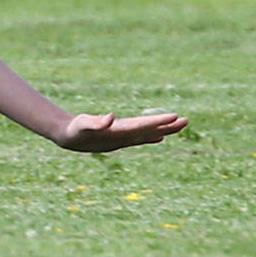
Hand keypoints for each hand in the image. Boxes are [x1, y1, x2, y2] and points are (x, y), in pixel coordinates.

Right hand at [52, 110, 187, 152]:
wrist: (68, 139)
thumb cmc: (75, 129)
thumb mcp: (83, 124)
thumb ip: (95, 122)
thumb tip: (110, 118)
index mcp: (118, 133)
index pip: (143, 126)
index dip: (158, 121)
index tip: (174, 116)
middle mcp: (125, 138)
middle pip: (151, 131)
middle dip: (168, 126)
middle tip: (186, 121)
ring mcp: (124, 139)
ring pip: (149, 134)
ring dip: (165, 129)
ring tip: (182, 124)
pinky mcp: (121, 138)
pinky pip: (141, 137)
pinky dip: (153, 135)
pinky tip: (162, 135)